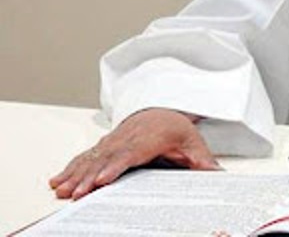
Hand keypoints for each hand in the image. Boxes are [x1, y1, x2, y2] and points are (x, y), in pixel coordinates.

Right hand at [49, 108, 218, 199]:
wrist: (163, 108)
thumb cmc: (176, 128)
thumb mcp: (193, 142)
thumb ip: (203, 160)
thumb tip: (218, 174)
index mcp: (149, 138)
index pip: (130, 154)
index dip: (114, 166)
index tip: (102, 180)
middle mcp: (127, 138)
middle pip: (105, 159)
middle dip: (88, 177)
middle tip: (76, 193)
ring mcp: (113, 141)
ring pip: (91, 158)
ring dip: (75, 174)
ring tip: (61, 190)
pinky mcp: (104, 145)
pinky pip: (85, 157)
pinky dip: (70, 168)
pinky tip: (58, 180)